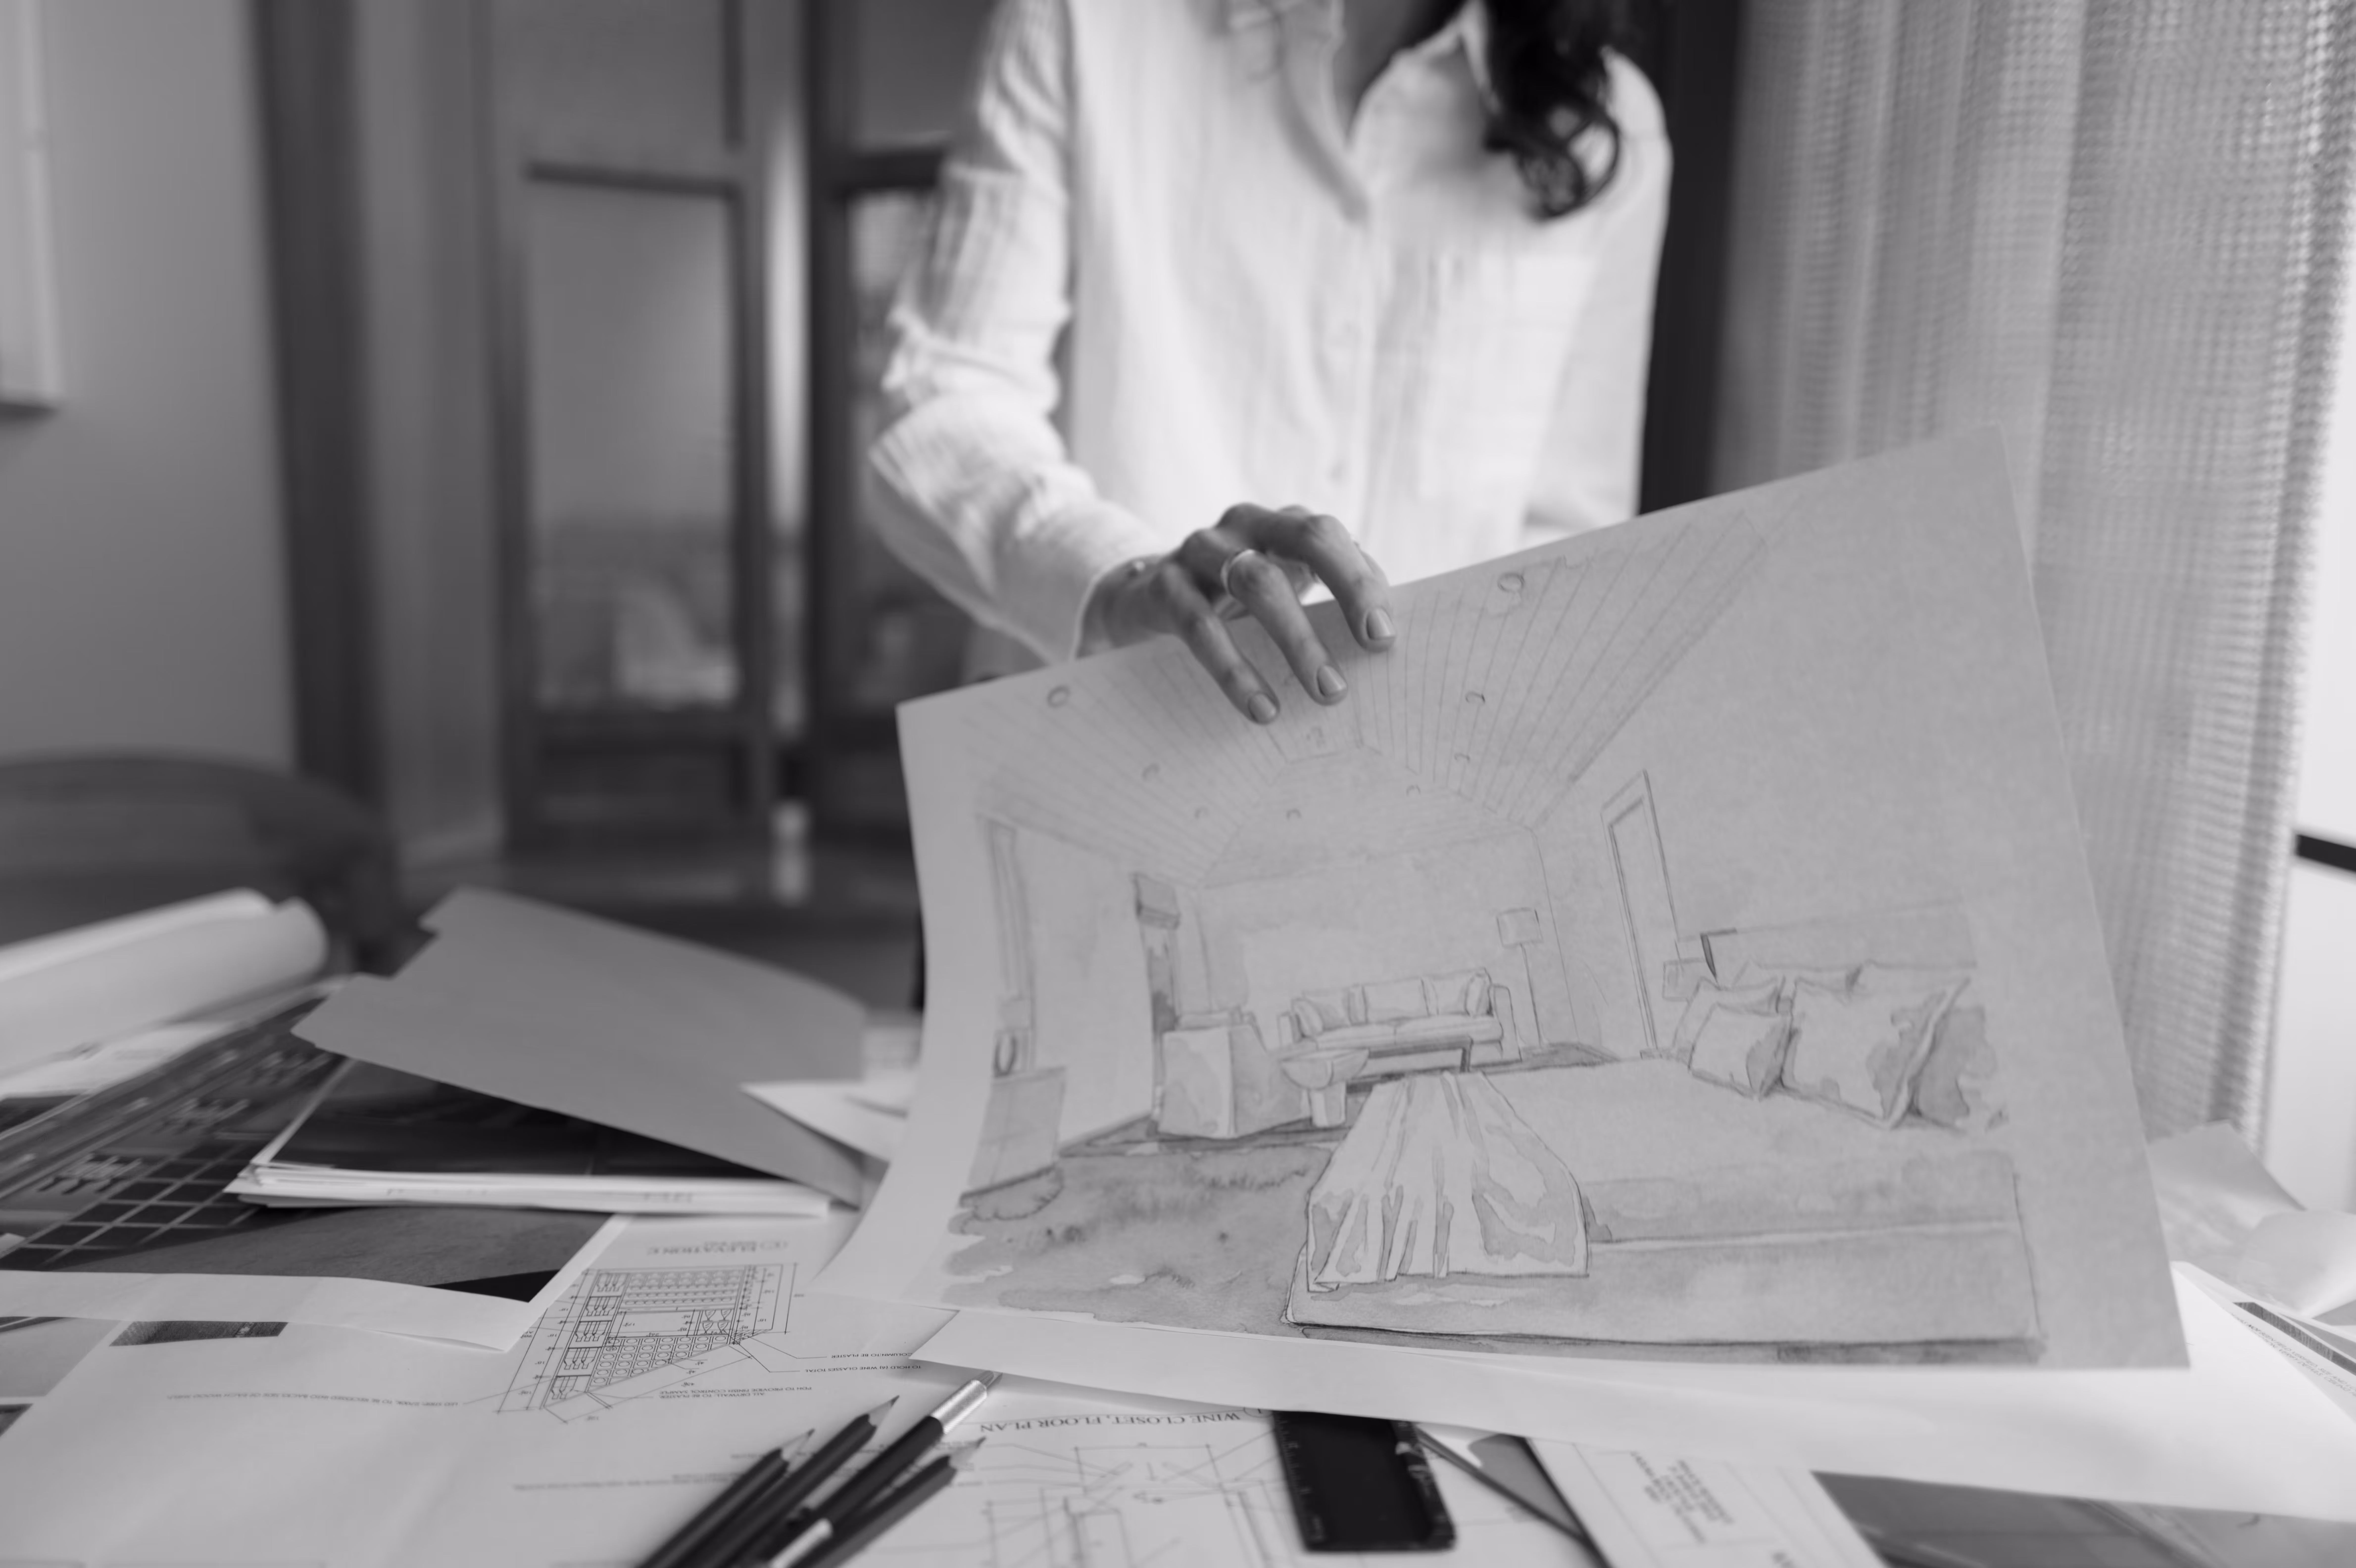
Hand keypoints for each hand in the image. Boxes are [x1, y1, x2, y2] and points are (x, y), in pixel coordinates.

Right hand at [1087, 504, 1395, 722]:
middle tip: (1369, 655)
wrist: (1140, 599)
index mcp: (1282, 524)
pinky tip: (1262, 706)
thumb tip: (1383, 636)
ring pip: (1256, 581)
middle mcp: (1245, 525)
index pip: (1331, 536)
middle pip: (1305, 540)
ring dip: (1297, 640)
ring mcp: (1201, 549)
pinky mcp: (1164, 586)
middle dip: (1345, 595)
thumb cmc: (1232, 603)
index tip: (1384, 637)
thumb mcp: (1281, 590)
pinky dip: (1235, 670)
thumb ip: (1328, 598)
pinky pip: (1201, 626)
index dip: (1361, 581)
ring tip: (1327, 692)